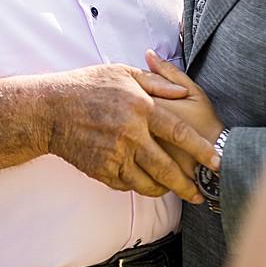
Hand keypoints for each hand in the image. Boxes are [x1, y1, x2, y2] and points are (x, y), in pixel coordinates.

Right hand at [40, 63, 217, 204]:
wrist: (48, 109)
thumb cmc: (86, 86)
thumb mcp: (122, 73)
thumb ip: (155, 82)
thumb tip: (182, 93)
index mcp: (140, 107)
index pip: (179, 132)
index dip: (201, 149)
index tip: (217, 162)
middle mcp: (130, 133)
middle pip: (167, 167)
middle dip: (186, 184)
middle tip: (199, 194)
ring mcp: (114, 154)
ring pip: (147, 182)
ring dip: (162, 189)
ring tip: (171, 190)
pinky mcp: (100, 169)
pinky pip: (125, 184)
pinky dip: (135, 184)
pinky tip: (140, 181)